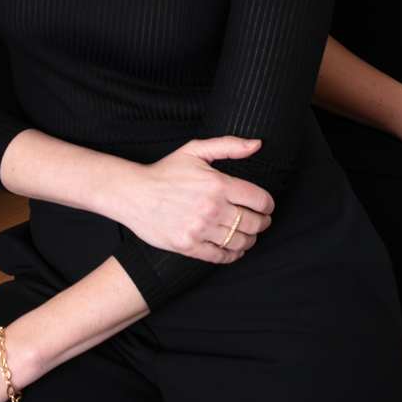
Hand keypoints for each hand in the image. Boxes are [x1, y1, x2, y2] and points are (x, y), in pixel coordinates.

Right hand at [112, 138, 274, 262]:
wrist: (133, 193)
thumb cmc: (164, 172)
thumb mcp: (195, 150)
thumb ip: (228, 145)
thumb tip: (256, 144)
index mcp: (217, 184)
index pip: (260, 200)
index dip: (269, 205)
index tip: (267, 207)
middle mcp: (212, 208)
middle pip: (254, 223)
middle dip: (263, 223)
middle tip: (261, 222)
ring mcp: (200, 229)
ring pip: (240, 241)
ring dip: (250, 240)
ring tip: (248, 236)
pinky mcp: (188, 246)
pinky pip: (220, 256)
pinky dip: (232, 255)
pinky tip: (233, 249)